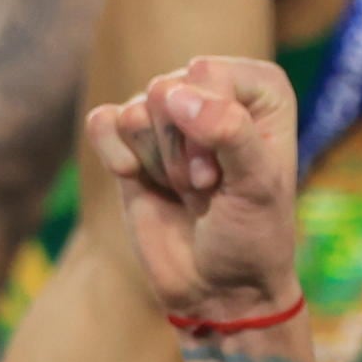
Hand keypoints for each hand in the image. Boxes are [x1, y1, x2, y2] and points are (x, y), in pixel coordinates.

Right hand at [85, 54, 304, 330]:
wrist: (217, 286)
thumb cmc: (251, 234)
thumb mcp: (257, 184)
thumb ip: (228, 130)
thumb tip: (171, 94)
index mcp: (258, 89)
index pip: (207, 75)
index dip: (208, 129)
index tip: (224, 175)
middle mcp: (213, 91)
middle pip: (166, 92)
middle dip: (180, 151)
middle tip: (205, 187)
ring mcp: (169, 116)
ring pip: (136, 111)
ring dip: (158, 164)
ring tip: (185, 190)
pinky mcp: (129, 141)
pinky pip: (103, 123)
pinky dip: (116, 157)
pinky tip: (137, 181)